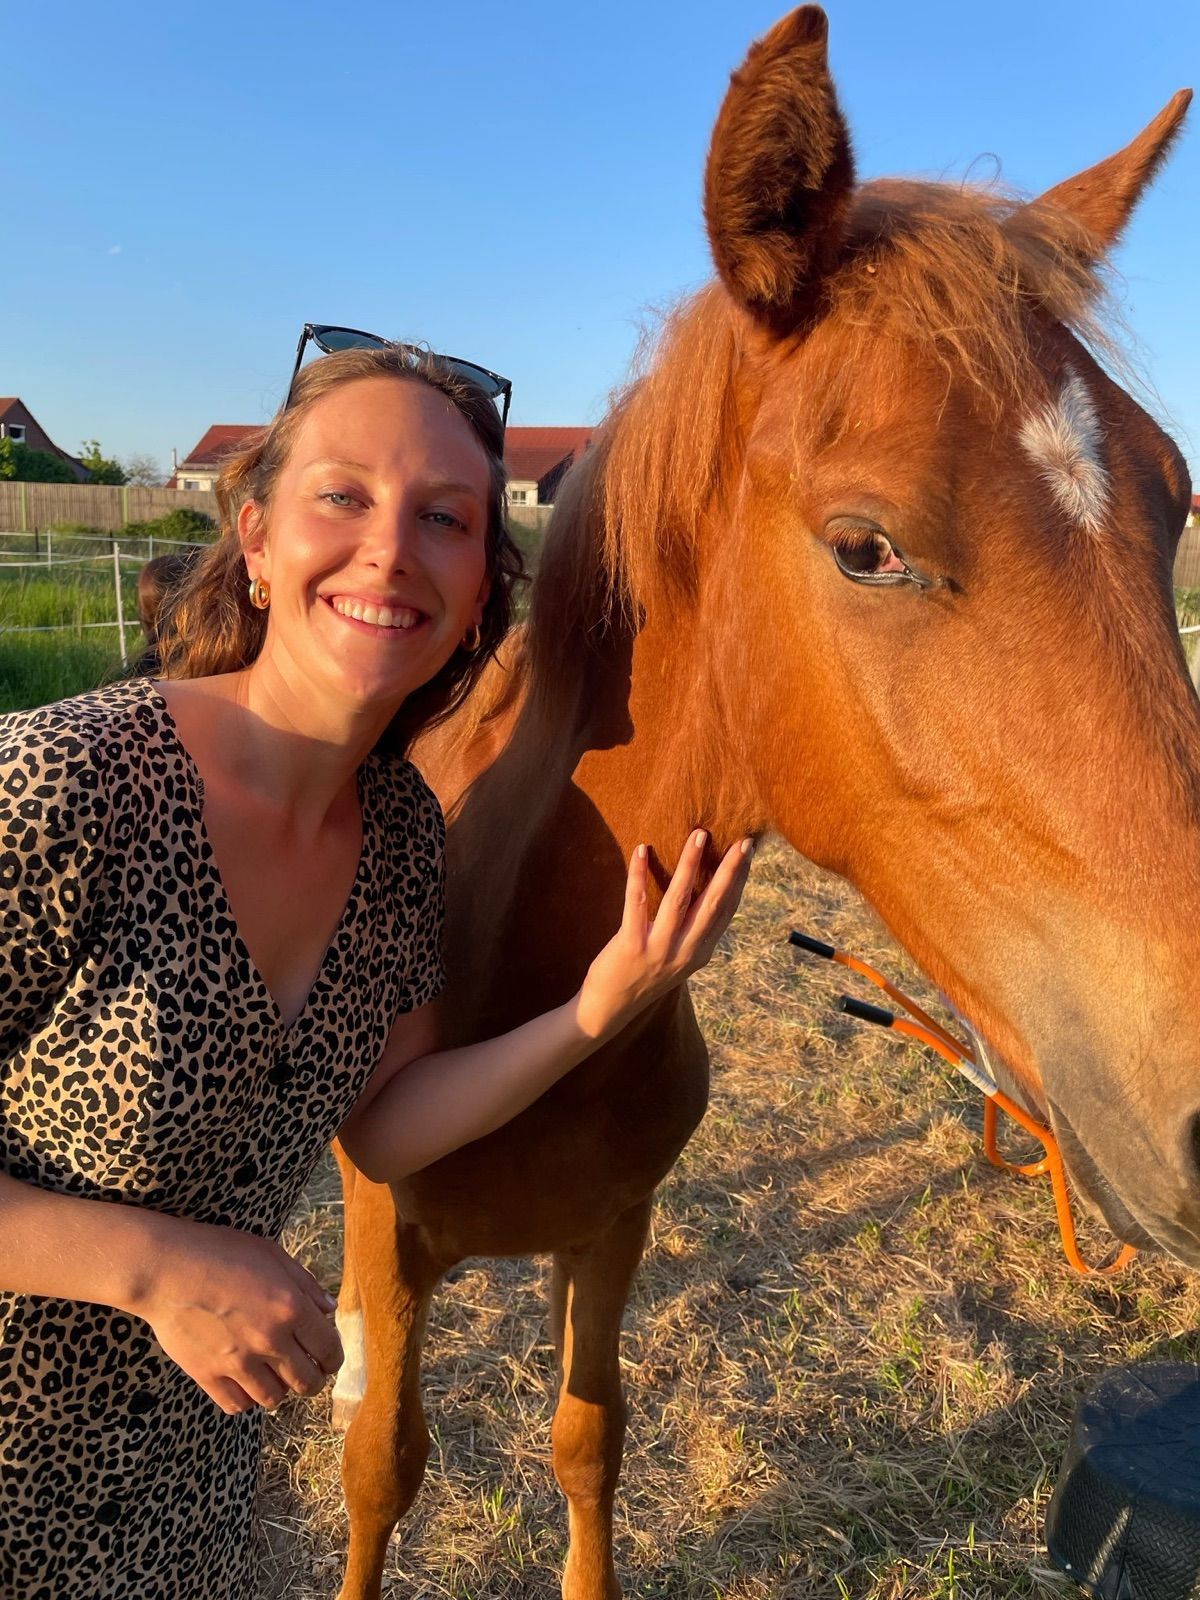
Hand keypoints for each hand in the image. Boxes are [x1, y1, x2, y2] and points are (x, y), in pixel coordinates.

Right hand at [131, 1217, 342, 1415]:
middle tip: (308, 1371)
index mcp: (290, 1307)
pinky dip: (246, 1399)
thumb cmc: (220, 1252)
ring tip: (274, 1375)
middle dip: (313, 1379)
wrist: (166, 1268)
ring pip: (274, 1399)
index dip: (333, 1357)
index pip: (328, 1348)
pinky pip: (237, 1405)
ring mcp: (237, 1361)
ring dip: (280, 1389)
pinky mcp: (208, 1375)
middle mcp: (269, 1339)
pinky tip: (246, 1383)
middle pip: (307, 1382)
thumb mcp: (271, 1254)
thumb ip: (305, 1284)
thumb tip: (328, 1309)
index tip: (329, 1358)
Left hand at [575, 830, 753, 1041]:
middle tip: (742, 841)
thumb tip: (705, 893)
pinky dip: (638, 875)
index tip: (748, 851)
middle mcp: (685, 951)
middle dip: (729, 870)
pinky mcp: (631, 946)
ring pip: (679, 899)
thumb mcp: (677, 958)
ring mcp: (660, 949)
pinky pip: (636, 903)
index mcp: (700, 952)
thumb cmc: (643, 976)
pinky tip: (641, 850)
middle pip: (712, 903)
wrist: (609, 1010)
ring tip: (699, 835)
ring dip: (690, 865)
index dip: (739, 880)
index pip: (726, 910)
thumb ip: (692, 931)